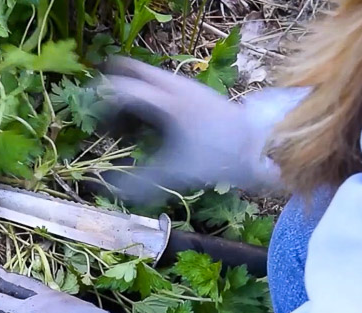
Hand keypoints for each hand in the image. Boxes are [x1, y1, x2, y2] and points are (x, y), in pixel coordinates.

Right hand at [98, 56, 280, 198]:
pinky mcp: (193, 89)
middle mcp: (174, 86)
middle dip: (113, 87)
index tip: (99, 128)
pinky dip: (146, 96)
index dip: (104, 106)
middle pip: (131, 70)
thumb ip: (142, 183)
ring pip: (146, 76)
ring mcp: (184, 84)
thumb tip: (115, 193)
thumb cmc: (219, 157)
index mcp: (166, 102)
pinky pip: (159, 84)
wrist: (261, 143)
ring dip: (131, 92)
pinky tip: (149, 124)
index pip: (122, 90)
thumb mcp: (176, 172)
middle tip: (103, 111)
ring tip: (126, 126)